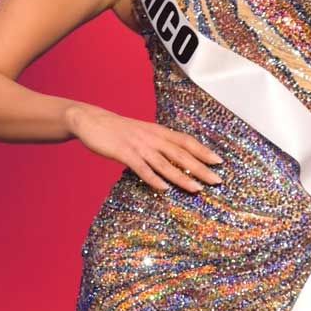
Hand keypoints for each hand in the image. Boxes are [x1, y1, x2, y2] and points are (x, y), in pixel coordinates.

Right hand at [69, 105, 223, 193]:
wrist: (92, 121)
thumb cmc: (119, 130)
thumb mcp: (143, 133)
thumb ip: (158, 144)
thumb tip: (175, 159)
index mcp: (158, 131)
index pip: (186, 141)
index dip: (203, 151)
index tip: (219, 161)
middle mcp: (152, 137)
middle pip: (181, 154)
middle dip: (200, 168)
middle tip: (217, 180)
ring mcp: (139, 146)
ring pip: (165, 163)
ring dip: (182, 177)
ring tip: (196, 189)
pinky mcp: (124, 153)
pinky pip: (142, 168)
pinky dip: (154, 179)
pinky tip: (164, 189)